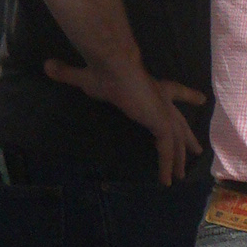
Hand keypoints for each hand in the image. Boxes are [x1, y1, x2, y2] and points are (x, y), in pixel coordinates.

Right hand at [44, 56, 205, 185]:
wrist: (113, 65)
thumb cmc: (102, 71)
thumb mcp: (84, 77)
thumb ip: (68, 73)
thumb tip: (46, 65)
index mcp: (151, 86)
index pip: (173, 91)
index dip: (187, 95)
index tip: (200, 99)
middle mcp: (161, 98)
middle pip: (179, 121)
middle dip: (187, 136)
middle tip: (196, 150)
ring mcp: (163, 111)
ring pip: (175, 140)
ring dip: (177, 159)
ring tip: (178, 176)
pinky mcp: (161, 122)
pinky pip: (166, 149)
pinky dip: (166, 165)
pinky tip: (166, 181)